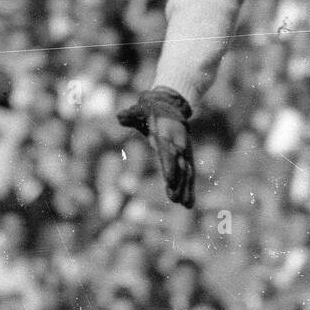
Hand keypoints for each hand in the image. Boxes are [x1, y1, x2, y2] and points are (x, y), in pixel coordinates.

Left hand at [117, 87, 195, 208]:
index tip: (169, 181)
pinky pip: (189, 173)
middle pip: (180, 165)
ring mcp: (184, 150)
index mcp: (167, 133)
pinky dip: (190, 187)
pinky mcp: (186, 156)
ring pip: (187, 171)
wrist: (171, 104)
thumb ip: (130, 114)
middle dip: (178, 182)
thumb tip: (120, 117)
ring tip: (186, 205)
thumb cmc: (151, 108)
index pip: (168, 151)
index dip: (169, 165)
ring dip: (186, 189)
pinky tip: (189, 203)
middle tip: (175, 200)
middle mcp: (178, 143)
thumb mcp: (140, 109)